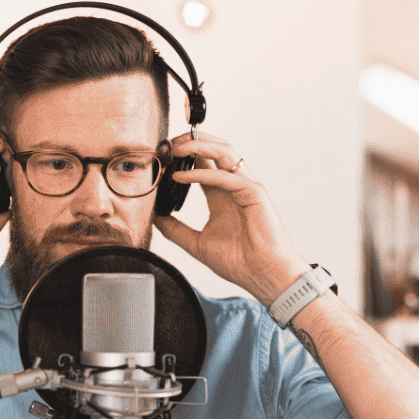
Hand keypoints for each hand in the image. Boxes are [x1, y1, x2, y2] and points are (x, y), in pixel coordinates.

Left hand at [153, 132, 307, 304]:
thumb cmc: (240, 262)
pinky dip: (201, 173)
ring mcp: (246, 187)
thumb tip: (156, 220)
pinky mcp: (254, 193)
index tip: (161, 156)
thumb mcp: (197, 245)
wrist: (263, 276)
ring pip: (224, 151)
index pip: (203, 164)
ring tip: (174, 148)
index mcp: (222, 195)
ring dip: (198, 146)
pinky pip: (225, 176)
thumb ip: (177, 231)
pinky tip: (180, 177)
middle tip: (167, 144)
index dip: (183, 155)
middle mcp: (234, 186)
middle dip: (190, 141)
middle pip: (214, 150)